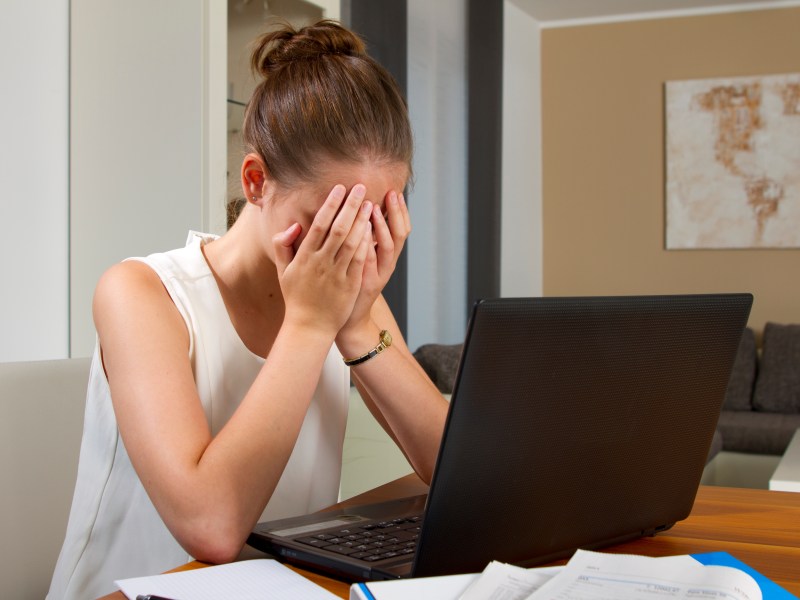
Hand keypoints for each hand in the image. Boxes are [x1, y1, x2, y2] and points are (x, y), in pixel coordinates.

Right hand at [272, 184, 373, 335]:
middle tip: (361, 187)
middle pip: (338, 228)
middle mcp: (321, 263)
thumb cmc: (296, 297)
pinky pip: (359, 261)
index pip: (319, 224)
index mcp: (305, 257)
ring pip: (351, 242)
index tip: (339, 188)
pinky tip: (373, 230)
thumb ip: (283, 245)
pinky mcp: (349, 285)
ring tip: (370, 204)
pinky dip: (366, 244)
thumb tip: (292, 226)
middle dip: (350, 206)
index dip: (330, 204)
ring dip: (361, 221)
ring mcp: (337, 274)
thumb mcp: (283, 270)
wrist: (309, 327)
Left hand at [339, 189, 410, 338]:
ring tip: (375, 208)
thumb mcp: (363, 261)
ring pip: (388, 248)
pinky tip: (362, 231)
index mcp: (387, 256)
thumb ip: (365, 239)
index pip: (401, 228)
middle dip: (396, 213)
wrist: (348, 318)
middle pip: (400, 235)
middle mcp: (388, 264)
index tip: (395, 192)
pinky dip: (368, 246)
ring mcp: (379, 275)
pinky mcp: (367, 284)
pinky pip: (370, 262)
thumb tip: (363, 213)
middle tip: (392, 194)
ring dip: (382, 226)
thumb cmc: (351, 285)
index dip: (400, 211)